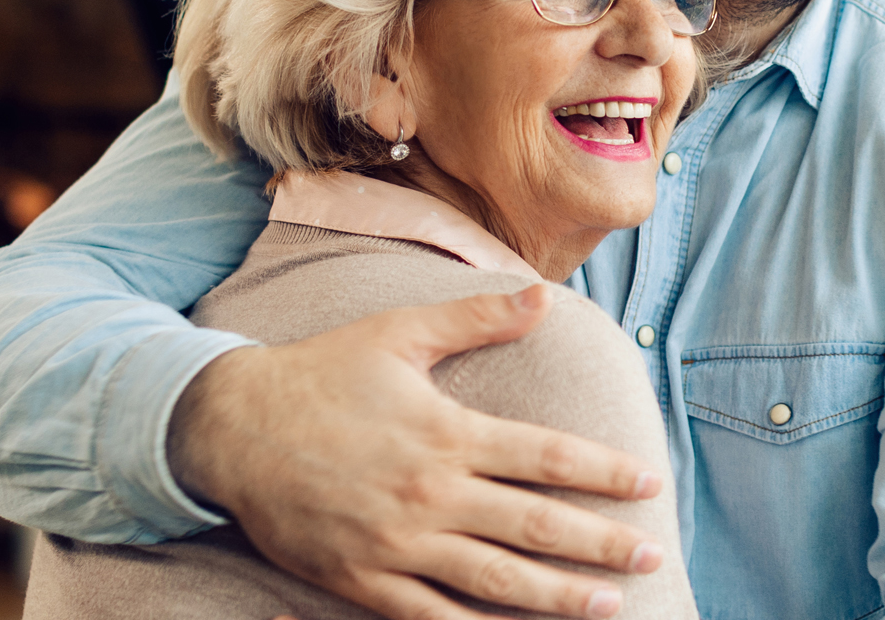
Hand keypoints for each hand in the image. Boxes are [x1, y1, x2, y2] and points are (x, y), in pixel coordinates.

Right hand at [169, 284, 668, 618]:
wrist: (230, 428)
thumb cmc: (321, 374)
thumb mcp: (398, 333)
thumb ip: (475, 318)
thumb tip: (542, 296)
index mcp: (446, 432)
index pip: (545, 457)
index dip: (603, 472)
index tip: (648, 483)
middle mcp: (429, 494)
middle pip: (534, 526)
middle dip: (602, 544)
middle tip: (653, 554)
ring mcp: (397, 545)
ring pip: (495, 581)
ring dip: (559, 596)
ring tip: (611, 604)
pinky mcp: (363, 581)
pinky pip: (432, 617)